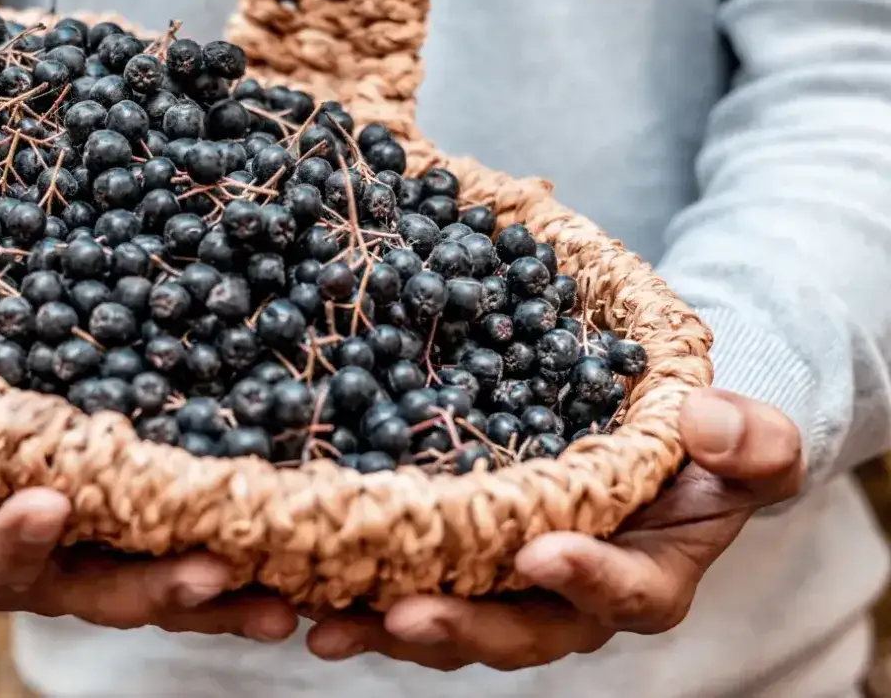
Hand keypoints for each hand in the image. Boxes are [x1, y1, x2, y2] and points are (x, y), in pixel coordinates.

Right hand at [0, 407, 297, 641]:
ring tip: (284, 599)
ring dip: (222, 593)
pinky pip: (186, 548)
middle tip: (213, 573)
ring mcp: (95, 555)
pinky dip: (240, 559)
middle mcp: (46, 568)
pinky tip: (298, 556)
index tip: (47, 506)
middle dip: (159, 586)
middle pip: (107, 590)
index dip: (20, 540)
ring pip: (162, 584)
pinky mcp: (132, 528)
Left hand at [306, 389, 803, 669]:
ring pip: (449, 621)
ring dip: (385, 624)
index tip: (542, 552)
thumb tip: (704, 421)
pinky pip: (407, 584)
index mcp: (644, 579)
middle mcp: (566, 600)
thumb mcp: (748, 442)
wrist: (646, 448)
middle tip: (403, 615)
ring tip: (323, 621)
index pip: (621, 592)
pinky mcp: (455, 563)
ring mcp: (504, 588)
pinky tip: (299, 584)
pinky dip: (356, 588)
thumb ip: (752, 443)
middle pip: (515, 631)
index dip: (585, 578)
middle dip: (460, 629)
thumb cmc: (701, 451)